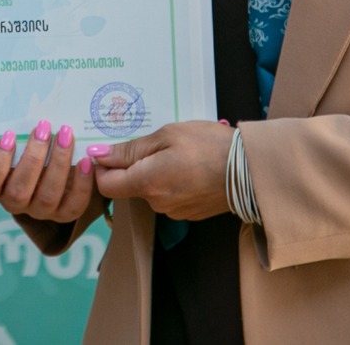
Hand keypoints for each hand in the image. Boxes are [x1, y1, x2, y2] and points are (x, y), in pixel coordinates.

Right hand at [0, 119, 95, 226]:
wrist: (52, 169)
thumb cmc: (27, 149)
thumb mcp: (16, 144)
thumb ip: (15, 137)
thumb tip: (26, 114)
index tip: (9, 135)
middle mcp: (15, 203)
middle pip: (19, 191)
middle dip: (33, 157)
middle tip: (43, 127)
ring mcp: (39, 211)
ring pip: (47, 196)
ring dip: (58, 163)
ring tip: (65, 135)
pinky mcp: (63, 214)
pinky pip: (73, 205)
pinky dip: (81, 183)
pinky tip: (85, 160)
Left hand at [88, 121, 233, 221]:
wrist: (251, 170)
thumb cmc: (208, 145)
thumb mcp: (167, 136)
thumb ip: (130, 149)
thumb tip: (98, 156)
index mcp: (146, 183)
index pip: (105, 185)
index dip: (102, 168)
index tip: (112, 150)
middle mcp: (157, 203)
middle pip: (129, 187)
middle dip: (135, 166)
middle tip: (156, 144)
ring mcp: (174, 212)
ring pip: (150, 191)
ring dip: (155, 173)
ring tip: (179, 154)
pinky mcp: (190, 214)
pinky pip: (169, 197)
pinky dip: (173, 182)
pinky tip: (190, 167)